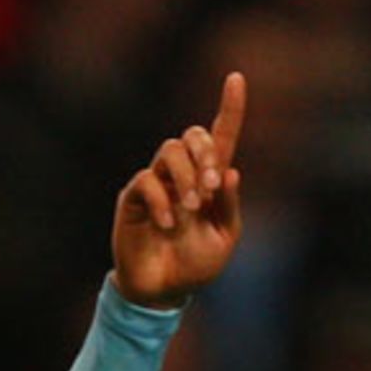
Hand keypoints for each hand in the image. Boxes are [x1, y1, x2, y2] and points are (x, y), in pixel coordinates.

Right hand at [111, 72, 244, 308]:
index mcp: (209, 181)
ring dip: (186, 177)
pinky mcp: (134, 197)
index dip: (230, 108)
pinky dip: (161, 201)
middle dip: (205, 152)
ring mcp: (157, 183)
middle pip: (192, 135)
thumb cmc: (194, 265)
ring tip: (190, 209)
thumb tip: (230, 171)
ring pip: (170, 150)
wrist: (163, 291)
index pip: (221, 137)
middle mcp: (182, 175)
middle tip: (211, 185)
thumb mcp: (223, 239)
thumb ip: (228, 206)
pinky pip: (147, 181)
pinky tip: (168, 224)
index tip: (235, 79)